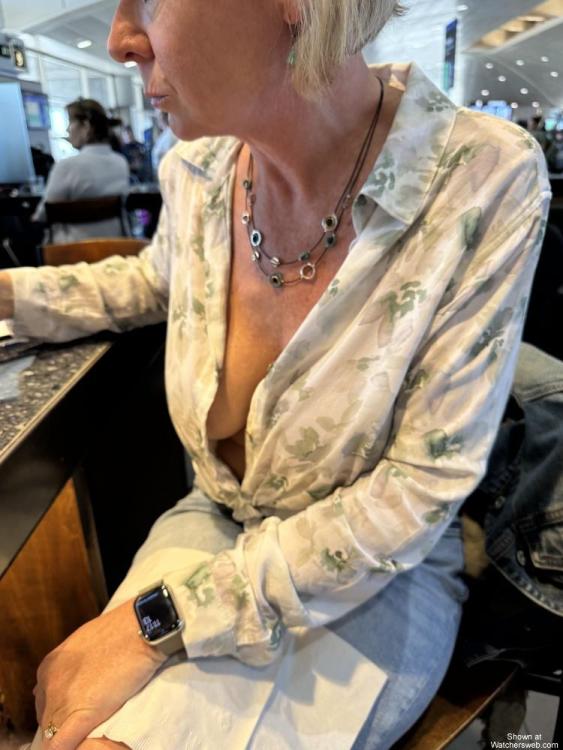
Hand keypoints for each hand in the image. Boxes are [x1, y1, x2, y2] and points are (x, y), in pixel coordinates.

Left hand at [35, 599, 166, 749]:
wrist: (140, 629)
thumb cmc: (120, 631)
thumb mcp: (84, 643)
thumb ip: (72, 665)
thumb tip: (70, 682)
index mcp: (49, 667)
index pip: (45, 704)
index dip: (61, 713)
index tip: (76, 715)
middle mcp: (49, 684)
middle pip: (47, 720)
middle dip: (64, 725)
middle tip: (88, 721)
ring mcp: (63, 700)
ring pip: (52, 735)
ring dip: (69, 737)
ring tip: (90, 730)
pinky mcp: (81, 715)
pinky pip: (60, 746)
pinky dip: (69, 749)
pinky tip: (82, 745)